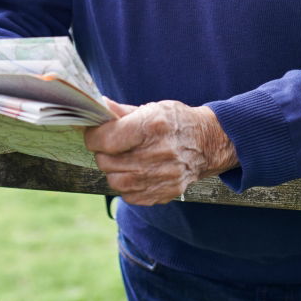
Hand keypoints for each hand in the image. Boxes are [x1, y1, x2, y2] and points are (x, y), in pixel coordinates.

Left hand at [84, 99, 237, 205]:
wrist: (207, 143)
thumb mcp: (152, 108)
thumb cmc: (177, 122)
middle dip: (102, 152)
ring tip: (121, 159)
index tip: (94, 134)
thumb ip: (122, 111)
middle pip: (108, 161)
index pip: (108, 139)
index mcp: (153, 126)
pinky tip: (134, 172)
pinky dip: (125, 185)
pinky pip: (129, 196)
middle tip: (109, 145)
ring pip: (115, 181)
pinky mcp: (164, 193)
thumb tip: (98, 105)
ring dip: (112, 170)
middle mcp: (158, 153)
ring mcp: (162, 176)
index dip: (93, 137)